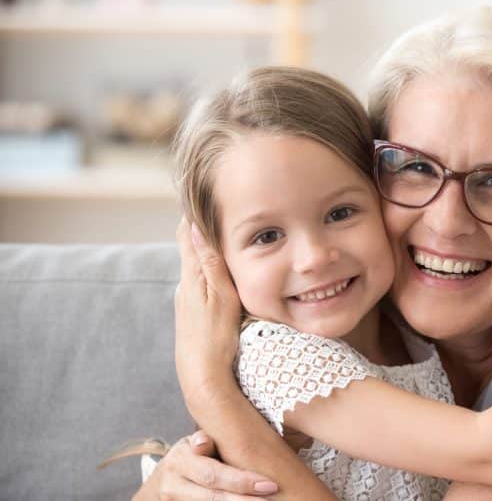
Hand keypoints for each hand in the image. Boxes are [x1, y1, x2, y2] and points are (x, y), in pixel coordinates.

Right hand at [137, 431, 278, 499]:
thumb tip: (203, 441)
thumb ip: (203, 442)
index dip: (242, 481)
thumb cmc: (189, 457)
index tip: (270, 484)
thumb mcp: (192, 444)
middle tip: (271, 496)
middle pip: (213, 497)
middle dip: (245, 500)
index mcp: (179, 460)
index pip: (213, 474)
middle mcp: (173, 485)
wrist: (160, 483)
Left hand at [175, 216, 243, 409]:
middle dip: (204, 225)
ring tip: (227, 231)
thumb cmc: (215, 339)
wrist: (202, 377)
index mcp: (192, 276)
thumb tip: (197, 227)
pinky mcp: (192, 312)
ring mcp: (187, 299)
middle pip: (191, 245)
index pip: (188, 233)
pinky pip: (201, 280)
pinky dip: (210, 267)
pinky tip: (222, 270)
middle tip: (222, 205)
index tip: (207, 192)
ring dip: (208, 247)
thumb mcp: (221, 298)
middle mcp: (185, 284)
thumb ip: (211, 264)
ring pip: (197, 264)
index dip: (196, 211)